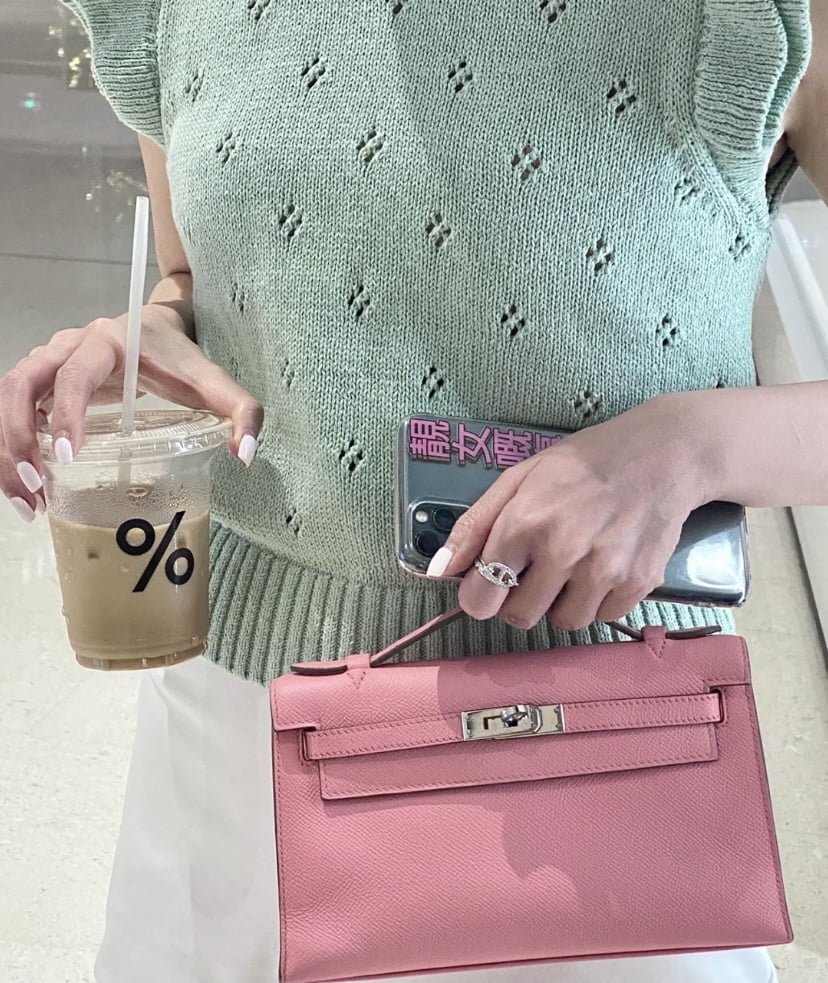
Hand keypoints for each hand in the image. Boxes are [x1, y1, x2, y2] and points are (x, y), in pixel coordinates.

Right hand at [0, 304, 262, 522]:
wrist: (158, 326)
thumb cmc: (183, 358)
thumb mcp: (215, 383)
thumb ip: (242, 413)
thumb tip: (245, 456)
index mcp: (107, 342)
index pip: (74, 375)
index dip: (67, 414)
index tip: (68, 458)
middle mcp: (67, 345)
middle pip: (22, 384)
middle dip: (18, 436)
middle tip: (34, 485)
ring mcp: (48, 359)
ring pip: (7, 396)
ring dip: (6, 446)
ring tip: (27, 498)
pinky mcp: (40, 379)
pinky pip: (11, 407)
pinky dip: (9, 444)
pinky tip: (23, 485)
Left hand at [426, 399, 708, 630]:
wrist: (661, 455)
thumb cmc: (581, 464)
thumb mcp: (518, 479)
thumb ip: (474, 527)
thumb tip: (439, 572)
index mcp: (524, 524)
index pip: (481, 599)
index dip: (481, 595)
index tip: (489, 584)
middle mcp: (563, 552)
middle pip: (519, 617)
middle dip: (519, 599)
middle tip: (535, 569)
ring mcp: (604, 571)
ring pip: (564, 623)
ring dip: (560, 603)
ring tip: (572, 566)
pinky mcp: (638, 583)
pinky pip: (602, 617)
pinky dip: (597, 601)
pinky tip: (602, 566)